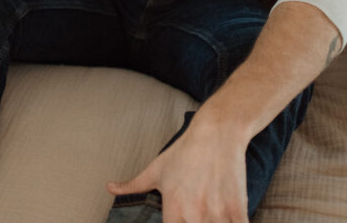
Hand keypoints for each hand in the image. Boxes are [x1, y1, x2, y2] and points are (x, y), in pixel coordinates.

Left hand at [106, 116, 248, 221]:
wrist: (216, 133)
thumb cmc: (185, 152)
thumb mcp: (155, 169)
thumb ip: (132, 185)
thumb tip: (109, 188)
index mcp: (173, 209)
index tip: (180, 222)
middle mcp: (194, 215)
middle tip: (195, 216)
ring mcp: (217, 214)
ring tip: (210, 216)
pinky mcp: (237, 209)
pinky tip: (229, 219)